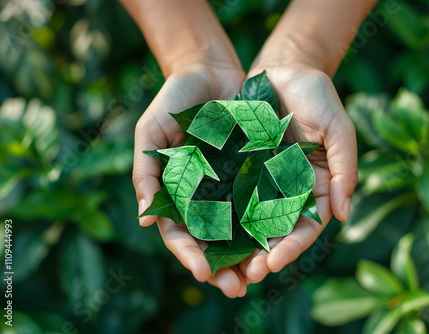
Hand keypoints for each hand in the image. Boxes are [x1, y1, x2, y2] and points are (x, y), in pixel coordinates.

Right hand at [133, 63, 249, 296]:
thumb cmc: (173, 101)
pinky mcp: (256, 170)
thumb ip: (146, 172)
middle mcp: (206, 194)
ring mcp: (231, 184)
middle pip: (213, 239)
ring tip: (262, 274)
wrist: (209, 70)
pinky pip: (265, 197)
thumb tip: (147, 217)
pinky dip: (271, 219)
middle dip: (224, 266)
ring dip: (250, 253)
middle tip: (236, 289)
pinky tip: (282, 238)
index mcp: (177, 191)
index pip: (180, 232)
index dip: (190, 254)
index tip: (203, 273)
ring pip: (242, 226)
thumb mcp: (151, 132)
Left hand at [238, 63, 357, 283]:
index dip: (292, 246)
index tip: (275, 262)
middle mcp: (287, 189)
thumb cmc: (318, 96)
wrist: (285, 68)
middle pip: (276, 230)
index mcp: (314, 186)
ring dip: (239, 243)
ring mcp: (261, 179)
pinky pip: (228, 192)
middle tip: (246, 276)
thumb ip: (345, 170)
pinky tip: (205, 229)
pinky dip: (219, 211)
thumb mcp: (338, 129)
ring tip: (223, 265)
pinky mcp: (238, 166)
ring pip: (249, 218)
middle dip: (262, 254)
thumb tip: (342, 214)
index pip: (306, 225)